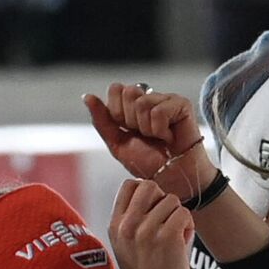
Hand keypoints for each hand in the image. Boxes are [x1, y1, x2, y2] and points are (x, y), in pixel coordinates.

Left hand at [82, 83, 220, 201]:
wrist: (171, 178)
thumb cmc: (148, 163)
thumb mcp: (117, 143)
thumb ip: (101, 120)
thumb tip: (87, 96)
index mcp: (133, 104)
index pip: (116, 89)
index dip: (118, 113)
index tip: (130, 130)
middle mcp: (150, 97)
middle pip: (128, 92)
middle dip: (131, 120)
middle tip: (146, 135)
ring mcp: (166, 99)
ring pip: (142, 103)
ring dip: (147, 129)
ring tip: (158, 138)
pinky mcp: (182, 104)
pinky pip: (159, 111)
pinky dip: (160, 130)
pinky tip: (169, 137)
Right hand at [108, 179, 193, 268]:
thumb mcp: (127, 245)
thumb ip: (134, 219)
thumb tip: (153, 192)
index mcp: (116, 225)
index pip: (129, 185)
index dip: (146, 192)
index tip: (153, 209)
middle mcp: (127, 225)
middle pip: (150, 186)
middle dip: (163, 199)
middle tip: (166, 221)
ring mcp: (146, 230)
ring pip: (171, 200)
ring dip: (178, 216)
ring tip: (174, 237)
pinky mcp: (167, 237)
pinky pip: (184, 213)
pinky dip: (188, 225)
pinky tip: (182, 242)